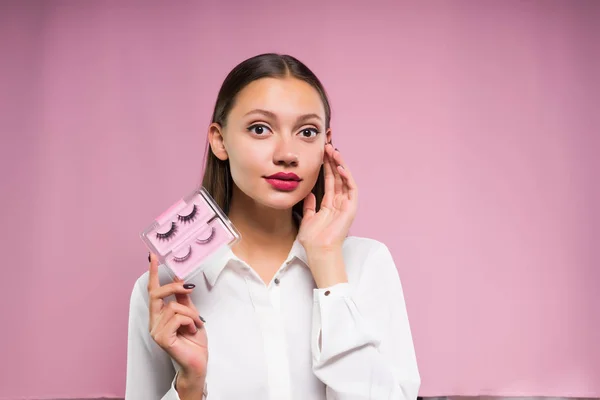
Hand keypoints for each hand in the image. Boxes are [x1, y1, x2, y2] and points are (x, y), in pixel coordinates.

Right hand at [147, 253, 207, 384]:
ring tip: (196, 324)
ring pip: (173, 307)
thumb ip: (183, 299)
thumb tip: (181, 279)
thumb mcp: (191, 314)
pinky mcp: (161, 338)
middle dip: (173, 287)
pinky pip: (177, 318)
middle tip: (189, 288)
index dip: (153, 273)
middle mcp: (154, 321)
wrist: (198, 362)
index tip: (153, 256)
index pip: (153, 290)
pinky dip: (189, 321)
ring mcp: (155, 330)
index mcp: (159, 315)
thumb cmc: (194, 340)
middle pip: (157, 294)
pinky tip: (191, 330)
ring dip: (191, 313)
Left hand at [298, 144, 357, 285]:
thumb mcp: (307, 218)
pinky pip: (351, 189)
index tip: (320, 154)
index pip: (328, 181)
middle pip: (337, 177)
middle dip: (332, 161)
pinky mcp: (351, 208)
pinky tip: (340, 167)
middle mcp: (339, 203)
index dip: (325, 167)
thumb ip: (309, 205)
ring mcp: (346, 205)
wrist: (318, 251)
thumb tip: (308, 192)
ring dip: (340, 165)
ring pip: (345, 180)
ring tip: (334, 152)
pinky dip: (347, 178)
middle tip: (327, 147)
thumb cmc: (312, 240)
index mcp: (329, 204)